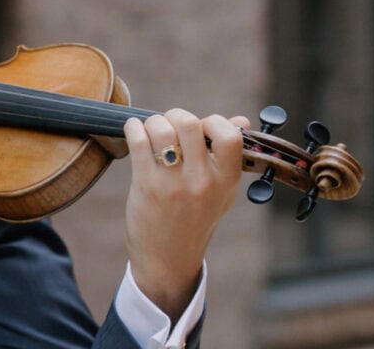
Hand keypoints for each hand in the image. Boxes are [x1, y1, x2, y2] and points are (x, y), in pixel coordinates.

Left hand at [122, 109, 249, 319]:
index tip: (200, 127)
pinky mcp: (147, 185)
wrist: (168, 258)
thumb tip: (241, 120)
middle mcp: (203, 181)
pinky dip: (133, 128)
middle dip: (175, 116)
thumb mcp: (221, 192)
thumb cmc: (193, 219)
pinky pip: (138, 141)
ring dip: (152, 122)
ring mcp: (174, 184)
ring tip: (150, 130)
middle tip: (169, 125)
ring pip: (161, 128)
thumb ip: (228, 156)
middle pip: (189, 123)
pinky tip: (134, 131)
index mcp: (227, 181)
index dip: (213, 121)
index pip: (230, 135)